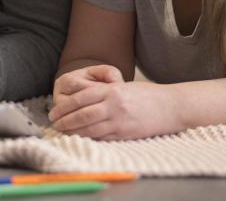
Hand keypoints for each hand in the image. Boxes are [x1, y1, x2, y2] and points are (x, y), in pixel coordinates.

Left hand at [49, 65, 180, 139]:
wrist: (172, 106)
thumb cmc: (147, 95)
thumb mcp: (124, 86)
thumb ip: (104, 92)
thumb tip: (82, 100)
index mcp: (112, 90)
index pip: (80, 98)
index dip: (64, 106)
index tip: (54, 111)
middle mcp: (114, 105)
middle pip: (82, 114)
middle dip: (65, 120)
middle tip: (54, 123)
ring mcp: (120, 120)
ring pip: (90, 128)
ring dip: (74, 131)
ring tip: (63, 132)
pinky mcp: (126, 133)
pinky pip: (103, 137)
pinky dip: (89, 138)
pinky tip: (81, 139)